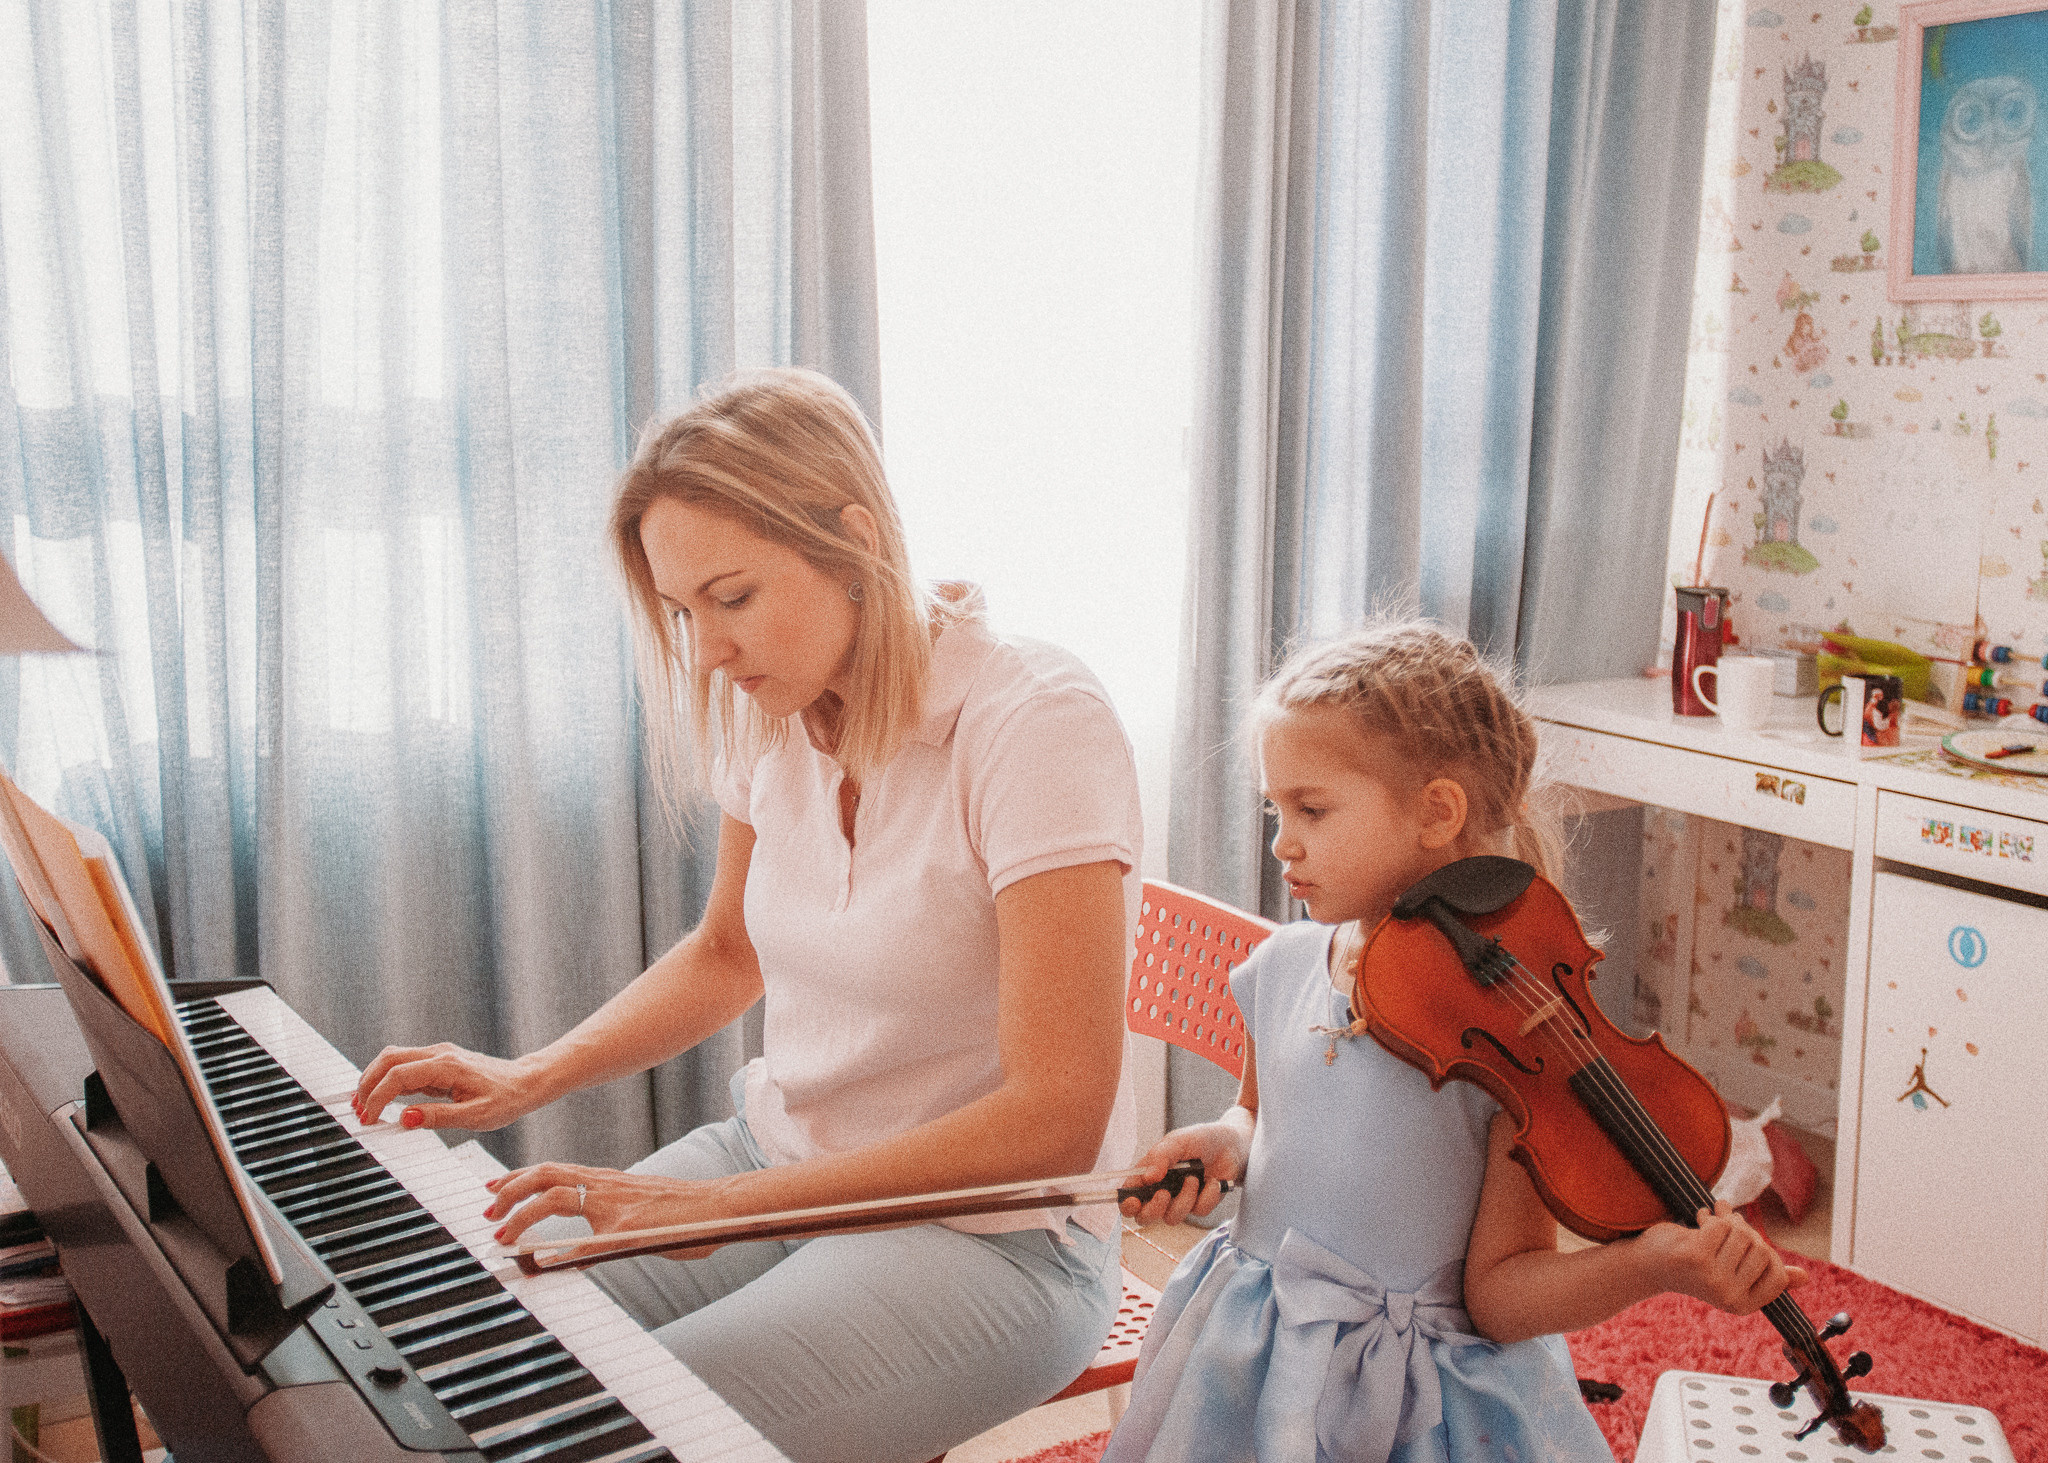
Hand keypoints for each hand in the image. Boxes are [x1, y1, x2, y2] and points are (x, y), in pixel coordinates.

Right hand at [351, 1041, 541, 1132]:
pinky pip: (406, 1066)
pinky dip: (389, 1080)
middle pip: (388, 1059)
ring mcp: (438, 1055)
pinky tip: (383, 1099)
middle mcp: (439, 1054)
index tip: (369, 1119)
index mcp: (446, 1066)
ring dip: (375, 1079)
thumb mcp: (476, 1116)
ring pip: (394, 1058)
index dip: (378, 1097)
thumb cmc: (506, 1099)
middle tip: (357, 1111)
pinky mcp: (439, 1062)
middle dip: (367, 1083)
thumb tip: (405, 1119)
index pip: (398, 1076)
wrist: (526, 1082)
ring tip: (364, 1105)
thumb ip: (439, 1117)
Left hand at [483, 1161, 728, 1255]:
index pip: (554, 1171)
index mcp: (606, 1182)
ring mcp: (616, 1203)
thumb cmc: (684, 1215)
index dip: (519, 1178)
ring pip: (557, 1193)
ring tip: (503, 1231)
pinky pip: (587, 1233)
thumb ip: (607, 1231)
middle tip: (488, 1210)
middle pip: (546, 1173)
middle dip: (510, 1189)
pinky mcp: (629, 1226)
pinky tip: (544, 1259)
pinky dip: (559, 1242)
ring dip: (524, 1212)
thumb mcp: (637, 1220)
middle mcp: (606, 1184)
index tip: (494, 1189)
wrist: (719, 1207)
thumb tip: (579, 1253)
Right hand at [1118, 1122, 1246, 1227]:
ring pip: (1172, 1218)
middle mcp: (1161, 1190)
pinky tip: (1213, 1181)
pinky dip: (1208, 1195)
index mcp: (1150, 1173)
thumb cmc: (1202, 1138)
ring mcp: (1181, 1200)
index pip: (1129, 1195)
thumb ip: (1160, 1156)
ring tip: (1195, 1178)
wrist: (1234, 1144)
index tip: (1133, 1200)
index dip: (1126, 1203)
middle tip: (1164, 1194)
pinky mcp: (1201, 1206)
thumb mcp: (1178, 1141)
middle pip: (1144, 1217)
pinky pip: (1199, 1211)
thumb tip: (1146, 1177)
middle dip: (1153, 1210)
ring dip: (1184, 1199)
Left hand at [1635, 1201, 1808, 1314]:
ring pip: (1742, 1234)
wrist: (1649, 1262)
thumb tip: (1803, 1278)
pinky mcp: (1696, 1258)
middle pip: (1762, 1250)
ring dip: (1727, 1220)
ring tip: (1712, 1220)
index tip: (1748, 1243)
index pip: (1778, 1274)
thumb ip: (1765, 1274)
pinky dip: (1712, 1216)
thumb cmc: (1695, 1264)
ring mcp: (1713, 1280)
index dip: (1766, 1253)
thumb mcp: (1732, 1271)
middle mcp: (1729, 1297)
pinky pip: (1722, 1225)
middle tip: (1727, 1224)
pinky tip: (1700, 1218)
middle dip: (1745, 1231)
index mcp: (1742, 1305)